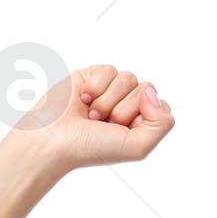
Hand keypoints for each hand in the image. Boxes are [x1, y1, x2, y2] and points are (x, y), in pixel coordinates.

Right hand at [20, 63, 173, 169]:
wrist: (55, 138)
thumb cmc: (92, 148)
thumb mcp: (138, 147)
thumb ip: (162, 125)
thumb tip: (153, 92)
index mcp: (141, 125)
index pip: (161, 107)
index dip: (145, 116)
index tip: (124, 130)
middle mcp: (128, 107)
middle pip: (146, 89)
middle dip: (124, 109)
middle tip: (104, 124)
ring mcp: (111, 91)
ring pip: (128, 78)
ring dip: (108, 99)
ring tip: (92, 115)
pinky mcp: (93, 76)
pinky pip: (109, 69)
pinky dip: (96, 86)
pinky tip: (83, 99)